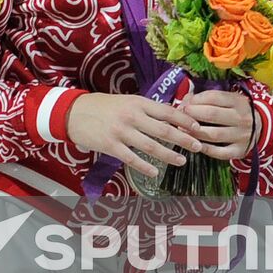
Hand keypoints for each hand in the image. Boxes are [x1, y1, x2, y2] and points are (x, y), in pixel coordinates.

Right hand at [65, 93, 202, 179]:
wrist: (73, 112)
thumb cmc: (102, 106)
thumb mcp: (125, 101)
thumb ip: (145, 109)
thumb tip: (170, 117)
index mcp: (137, 102)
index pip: (167, 112)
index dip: (185, 121)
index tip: (198, 128)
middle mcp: (131, 116)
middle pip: (164, 130)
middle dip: (184, 139)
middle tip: (198, 147)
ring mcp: (121, 131)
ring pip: (151, 146)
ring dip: (169, 155)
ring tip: (181, 161)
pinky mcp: (110, 145)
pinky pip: (132, 159)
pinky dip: (145, 166)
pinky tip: (156, 172)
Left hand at [180, 89, 258, 159]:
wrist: (262, 128)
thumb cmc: (237, 111)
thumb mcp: (228, 99)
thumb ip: (207, 98)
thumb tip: (184, 101)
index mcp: (238, 102)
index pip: (213, 97)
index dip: (195, 100)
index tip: (184, 103)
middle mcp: (241, 118)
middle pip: (212, 115)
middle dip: (192, 114)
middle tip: (179, 116)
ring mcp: (241, 136)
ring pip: (213, 134)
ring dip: (194, 133)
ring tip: (182, 130)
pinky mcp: (239, 151)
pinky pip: (219, 152)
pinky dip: (205, 149)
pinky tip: (194, 145)